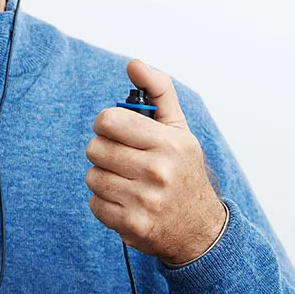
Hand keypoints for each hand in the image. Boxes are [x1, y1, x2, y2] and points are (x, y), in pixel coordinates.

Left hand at [85, 59, 226, 264]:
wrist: (201, 230)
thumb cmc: (183, 171)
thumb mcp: (179, 129)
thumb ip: (158, 91)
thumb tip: (133, 63)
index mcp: (169, 143)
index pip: (109, 121)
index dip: (106, 124)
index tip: (116, 131)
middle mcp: (158, 171)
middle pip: (96, 148)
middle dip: (104, 151)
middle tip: (123, 159)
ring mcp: (145, 201)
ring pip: (93, 176)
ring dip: (104, 177)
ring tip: (126, 181)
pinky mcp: (133, 225)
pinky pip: (94, 203)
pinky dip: (104, 202)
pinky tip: (126, 201)